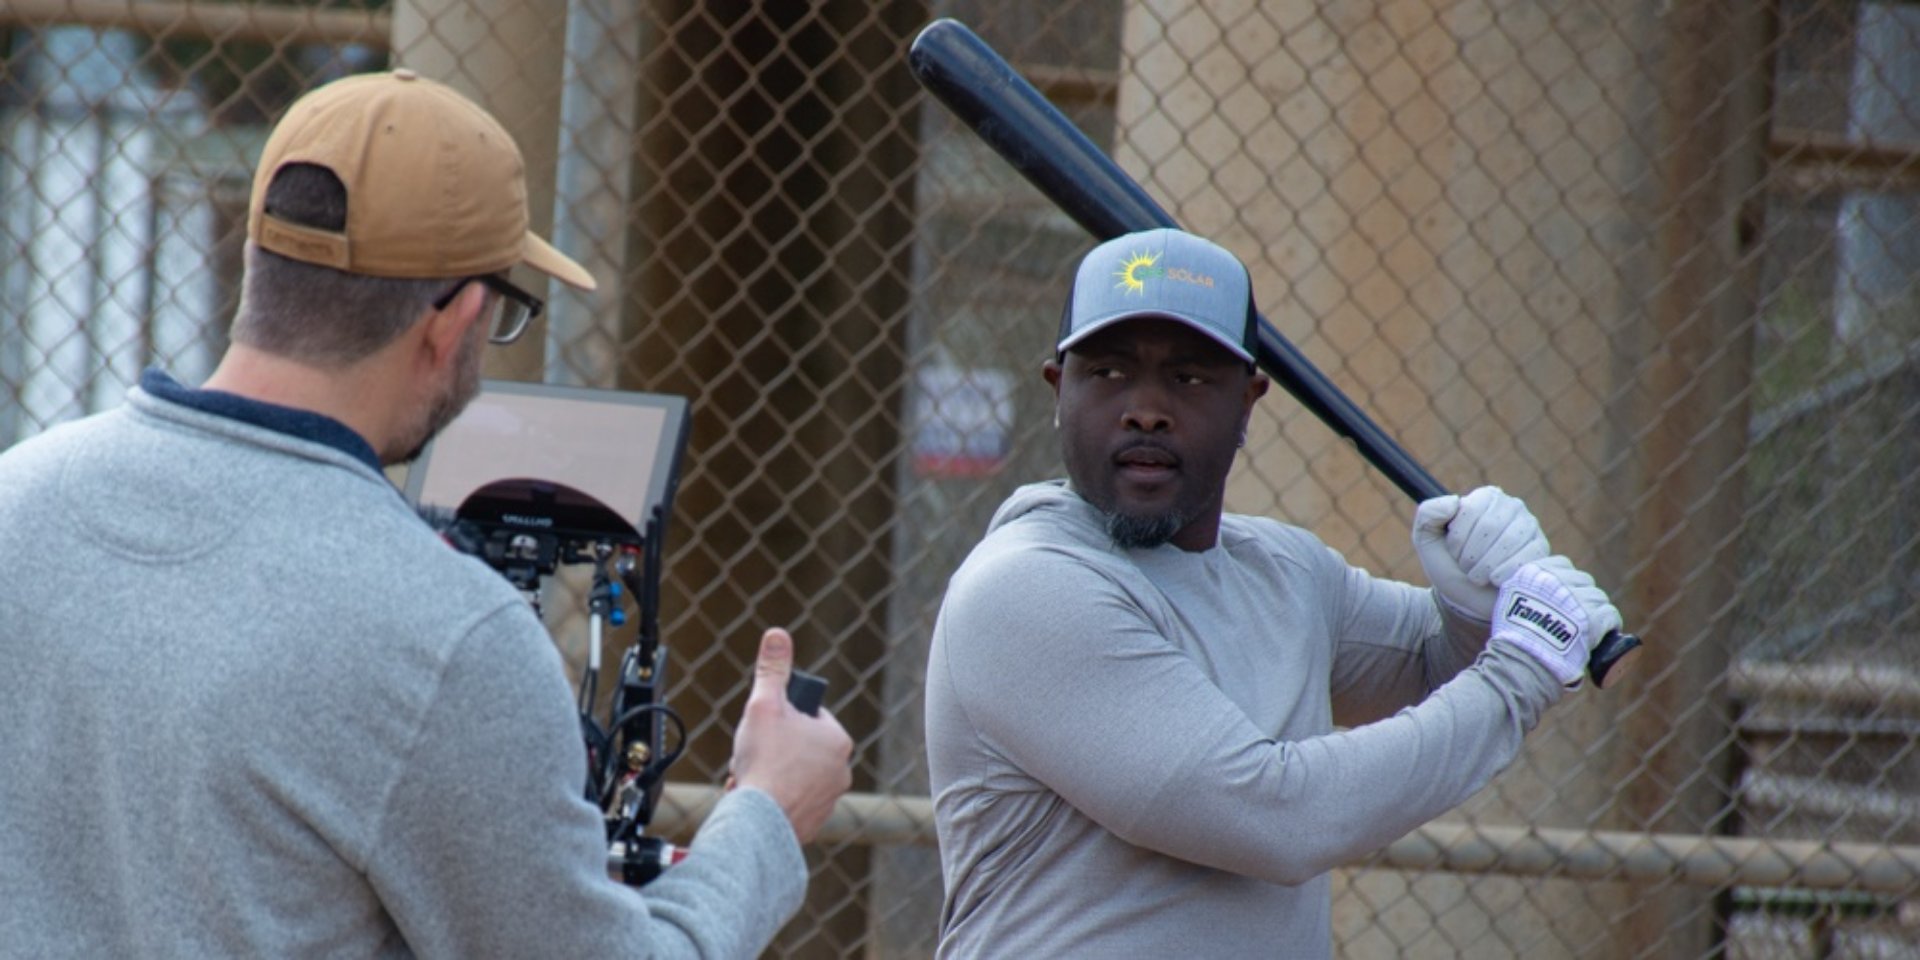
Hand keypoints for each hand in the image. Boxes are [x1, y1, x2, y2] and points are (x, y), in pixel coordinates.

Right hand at [729, 628, 852, 842]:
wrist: (760, 819)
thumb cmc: (766, 761)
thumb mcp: (765, 704)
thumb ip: (774, 670)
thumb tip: (778, 636)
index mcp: (837, 739)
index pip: (809, 716)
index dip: (782, 717)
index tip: (766, 725)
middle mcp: (841, 770)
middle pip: (799, 747)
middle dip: (773, 749)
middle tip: (754, 753)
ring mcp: (828, 799)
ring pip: (793, 777)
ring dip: (771, 775)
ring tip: (752, 777)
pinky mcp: (813, 822)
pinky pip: (790, 803)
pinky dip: (773, 799)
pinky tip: (757, 798)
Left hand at [1412, 486, 1549, 620]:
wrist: (1469, 600)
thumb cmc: (1450, 566)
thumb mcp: (1427, 540)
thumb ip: (1428, 514)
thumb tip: (1454, 502)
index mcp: (1484, 498)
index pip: (1470, 511)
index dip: (1457, 539)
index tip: (1454, 552)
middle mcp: (1511, 506)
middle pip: (1490, 526)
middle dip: (1471, 555)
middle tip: (1467, 568)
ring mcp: (1530, 526)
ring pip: (1509, 541)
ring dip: (1486, 566)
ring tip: (1479, 575)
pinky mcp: (1542, 549)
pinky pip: (1526, 557)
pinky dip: (1504, 573)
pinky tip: (1497, 580)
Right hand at [1490, 557, 1621, 685]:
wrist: (1522, 659)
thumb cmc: (1512, 639)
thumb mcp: (1507, 603)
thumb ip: (1523, 592)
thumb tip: (1534, 597)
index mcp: (1533, 573)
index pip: (1562, 564)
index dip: (1567, 580)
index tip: (1567, 594)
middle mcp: (1557, 580)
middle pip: (1582, 580)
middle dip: (1582, 595)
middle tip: (1578, 613)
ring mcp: (1577, 597)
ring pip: (1598, 597)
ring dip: (1596, 609)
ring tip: (1590, 626)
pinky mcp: (1594, 616)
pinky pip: (1610, 614)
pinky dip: (1610, 624)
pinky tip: (1606, 632)